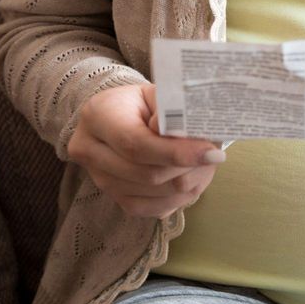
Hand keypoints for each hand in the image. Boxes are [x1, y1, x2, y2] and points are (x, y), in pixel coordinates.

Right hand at [67, 83, 226, 218]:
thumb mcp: (158, 94)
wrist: (120, 116)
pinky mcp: (115, 198)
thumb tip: (194, 138)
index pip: (137, 144)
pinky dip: (179, 198)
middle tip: (214, 156)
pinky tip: (193, 180)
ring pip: (153, 195)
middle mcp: (90, 151)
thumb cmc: (143, 103)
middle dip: (188, 169)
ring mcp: (100, 179)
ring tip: (206, 164)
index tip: (211, 153)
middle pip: (147, 174)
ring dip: (189, 183)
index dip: (177, 153)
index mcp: (98, 116)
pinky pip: (153, 209)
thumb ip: (174, 111)